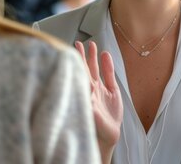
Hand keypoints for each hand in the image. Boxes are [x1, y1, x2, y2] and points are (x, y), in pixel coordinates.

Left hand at [75, 41, 122, 162]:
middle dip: (81, 55)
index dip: (74, 61)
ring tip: (92, 45)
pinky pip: (109, 76)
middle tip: (78, 43)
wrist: (107, 137)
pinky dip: (108, 65)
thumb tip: (86, 90)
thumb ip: (89, 102)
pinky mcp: (111, 93)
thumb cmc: (94, 128)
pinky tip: (106, 55)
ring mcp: (100, 91)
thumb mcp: (91, 114)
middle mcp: (90, 90)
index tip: (69, 49)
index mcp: (84, 93)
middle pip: (85, 68)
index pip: (77, 73)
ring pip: (96, 70)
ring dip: (93, 58)